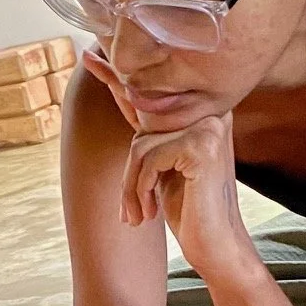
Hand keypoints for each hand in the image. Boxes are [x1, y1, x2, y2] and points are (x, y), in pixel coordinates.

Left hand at [83, 49, 247, 272]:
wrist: (217, 248)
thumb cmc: (190, 211)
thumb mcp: (162, 164)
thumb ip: (148, 129)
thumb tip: (122, 87)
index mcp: (203, 112)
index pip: (153, 90)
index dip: (117, 75)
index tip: (89, 56)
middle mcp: (210, 112)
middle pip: (141, 124)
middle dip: (130, 174)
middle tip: (130, 213)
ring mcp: (208, 126)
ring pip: (140, 144)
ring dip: (132, 186)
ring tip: (141, 215)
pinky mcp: (201, 145)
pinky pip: (147, 158)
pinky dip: (141, 188)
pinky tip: (151, 211)